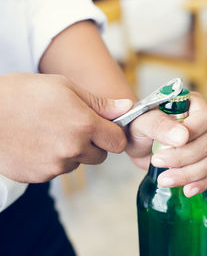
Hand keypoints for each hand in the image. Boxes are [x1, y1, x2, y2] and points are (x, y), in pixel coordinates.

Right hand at [0, 73, 132, 182]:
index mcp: (85, 125)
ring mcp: (55, 165)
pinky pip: (57, 170)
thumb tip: (127, 107)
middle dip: (93, 143)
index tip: (105, 128)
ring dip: (72, 152)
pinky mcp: (39, 176)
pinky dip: (52, 160)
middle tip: (72, 126)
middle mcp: (74, 149)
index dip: (113, 134)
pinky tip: (36, 143)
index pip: (118, 142)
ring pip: (77, 162)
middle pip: (100, 156)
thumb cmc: (21, 93)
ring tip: (49, 132)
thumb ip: (99, 102)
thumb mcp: (63, 86)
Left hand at [126, 92, 206, 196]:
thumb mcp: (142, 122)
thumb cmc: (139, 125)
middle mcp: (204, 125)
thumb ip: (159, 125)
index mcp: (193, 106)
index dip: (192, 133)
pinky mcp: (204, 161)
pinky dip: (200, 184)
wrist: (136, 141)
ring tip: (164, 180)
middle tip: (158, 162)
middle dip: (183, 158)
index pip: (204, 119)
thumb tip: (182, 137)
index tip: (170, 144)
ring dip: (188, 174)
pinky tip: (187, 190)